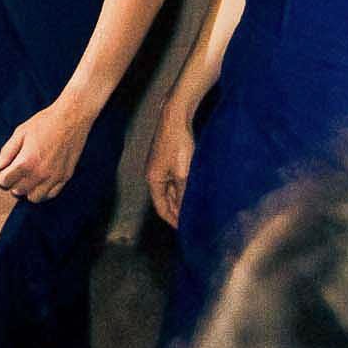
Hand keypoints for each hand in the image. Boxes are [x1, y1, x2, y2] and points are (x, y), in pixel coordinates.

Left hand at [0, 97, 91, 203]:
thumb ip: (7, 152)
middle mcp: (40, 173)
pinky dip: (43, 191)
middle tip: (14, 172)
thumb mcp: (20, 133)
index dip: (0, 176)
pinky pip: (51, 194)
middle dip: (12, 183)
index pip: (5, 181)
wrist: (71, 118)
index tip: (2, 170)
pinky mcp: (65, 177)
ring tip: (27, 178)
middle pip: (18, 191)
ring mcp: (54, 177)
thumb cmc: (44, 123)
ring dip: (27, 190)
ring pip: (34, 197)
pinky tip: (39, 180)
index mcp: (26, 162)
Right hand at [146, 113, 194, 228]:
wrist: (175, 118)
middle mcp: (152, 175)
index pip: (161, 208)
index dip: (173, 220)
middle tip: (193, 221)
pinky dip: (180, 188)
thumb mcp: (183, 174)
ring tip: (194, 208)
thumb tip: (184, 211)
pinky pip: (172, 180)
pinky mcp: (165, 159)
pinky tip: (191, 190)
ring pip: (169, 190)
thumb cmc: (178, 146)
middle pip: (164, 200)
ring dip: (179, 200)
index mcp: (153, 180)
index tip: (185, 229)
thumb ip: (182, 194)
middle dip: (176, 211)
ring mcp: (158, 166)